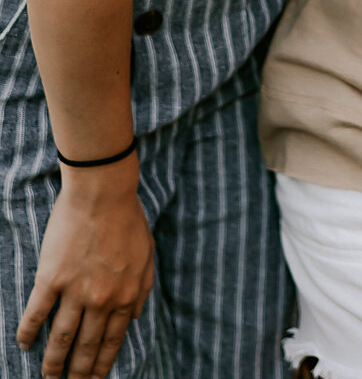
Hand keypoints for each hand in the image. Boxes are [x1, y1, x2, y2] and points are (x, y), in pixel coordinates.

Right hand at [16, 166, 154, 378]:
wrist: (104, 192)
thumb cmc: (128, 218)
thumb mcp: (147, 255)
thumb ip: (143, 288)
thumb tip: (137, 316)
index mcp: (126, 295)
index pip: (113, 341)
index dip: (102, 364)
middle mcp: (102, 300)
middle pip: (87, 346)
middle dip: (78, 371)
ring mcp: (76, 291)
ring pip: (61, 338)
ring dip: (53, 362)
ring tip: (47, 377)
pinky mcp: (52, 279)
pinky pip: (37, 313)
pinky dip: (28, 332)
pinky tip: (23, 344)